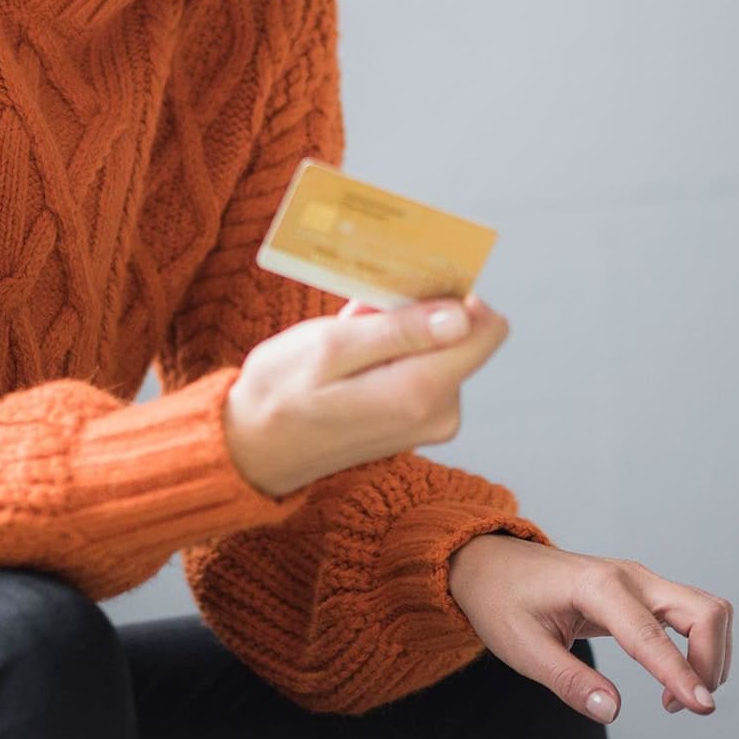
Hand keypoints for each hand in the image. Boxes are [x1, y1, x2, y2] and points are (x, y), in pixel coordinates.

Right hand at [224, 293, 507, 497]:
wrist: (252, 450)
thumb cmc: (280, 393)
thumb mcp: (330, 347)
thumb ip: (399, 331)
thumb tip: (463, 316)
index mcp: (421, 392)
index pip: (486, 329)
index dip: (452, 296)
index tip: (407, 288)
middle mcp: (439, 413)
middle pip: (459, 335)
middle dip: (414, 315)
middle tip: (358, 317)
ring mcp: (429, 422)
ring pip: (438, 350)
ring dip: (397, 333)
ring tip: (345, 341)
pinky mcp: (415, 423)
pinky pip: (421, 371)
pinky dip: (391, 355)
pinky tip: (350, 360)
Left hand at [446, 533, 733, 723]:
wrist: (489, 563)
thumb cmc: (500, 597)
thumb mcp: (522, 646)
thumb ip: (568, 680)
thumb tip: (609, 709)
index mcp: (596, 585)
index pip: (651, 634)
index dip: (680, 673)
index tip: (701, 706)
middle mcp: (627, 576)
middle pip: (702, 611)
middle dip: (710, 662)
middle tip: (686, 705)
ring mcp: (638, 581)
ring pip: (705, 611)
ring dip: (709, 655)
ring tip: (676, 694)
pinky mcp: (641, 592)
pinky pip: (690, 614)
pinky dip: (698, 645)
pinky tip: (673, 673)